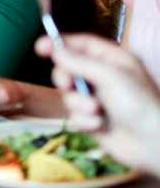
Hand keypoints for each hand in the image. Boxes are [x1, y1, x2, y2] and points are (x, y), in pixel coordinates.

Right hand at [36, 34, 159, 174]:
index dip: (60, 43)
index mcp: (113, 59)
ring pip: (69, 94)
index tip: (40, 47)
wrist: (151, 144)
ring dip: (79, 104)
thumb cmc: (139, 105)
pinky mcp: (92, 119)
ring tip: (96, 111)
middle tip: (68, 84)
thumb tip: (55, 50)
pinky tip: (100, 126)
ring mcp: (97, 98)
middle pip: (68, 68)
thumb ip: (79, 62)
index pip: (81, 44)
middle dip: (66, 78)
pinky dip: (84, 120)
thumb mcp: (110, 76)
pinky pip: (74, 115)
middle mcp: (104, 77)